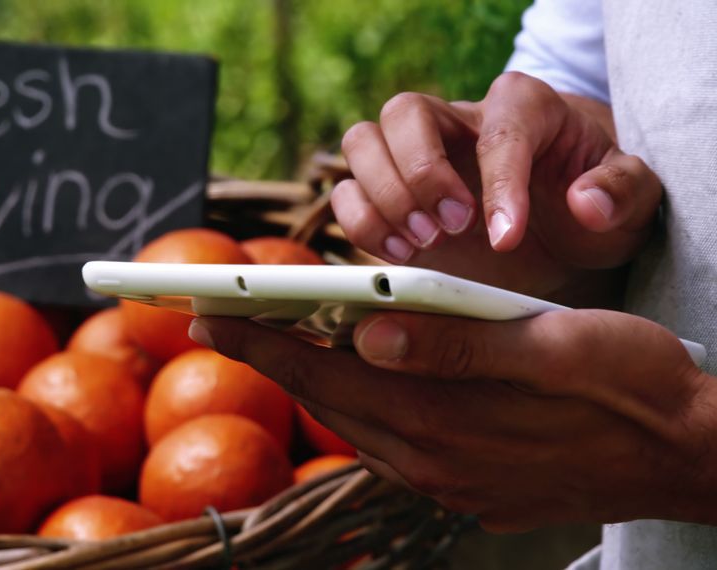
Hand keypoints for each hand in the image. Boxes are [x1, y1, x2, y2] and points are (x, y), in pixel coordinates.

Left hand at [189, 314, 713, 531]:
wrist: (693, 455)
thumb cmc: (635, 384)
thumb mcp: (557, 345)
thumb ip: (460, 344)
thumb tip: (369, 332)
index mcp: (445, 418)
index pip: (326, 372)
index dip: (261, 340)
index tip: (206, 312)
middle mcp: (434, 461)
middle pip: (329, 399)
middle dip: (272, 356)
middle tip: (224, 318)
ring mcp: (449, 483)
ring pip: (356, 424)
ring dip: (314, 381)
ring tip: (279, 339)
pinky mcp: (469, 489)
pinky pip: (392, 446)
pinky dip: (362, 407)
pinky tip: (362, 380)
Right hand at [332, 72, 661, 304]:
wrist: (567, 237)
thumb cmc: (596, 208)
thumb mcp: (631, 203)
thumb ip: (621, 192)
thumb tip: (585, 203)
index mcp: (523, 108)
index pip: (497, 126)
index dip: (498, 181)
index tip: (508, 237)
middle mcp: (457, 123)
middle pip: (404, 113)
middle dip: (419, 174)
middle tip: (450, 230)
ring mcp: (415, 159)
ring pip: (362, 143)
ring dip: (381, 196)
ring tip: (420, 246)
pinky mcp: (389, 200)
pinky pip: (345, 192)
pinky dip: (359, 222)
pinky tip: (398, 256)